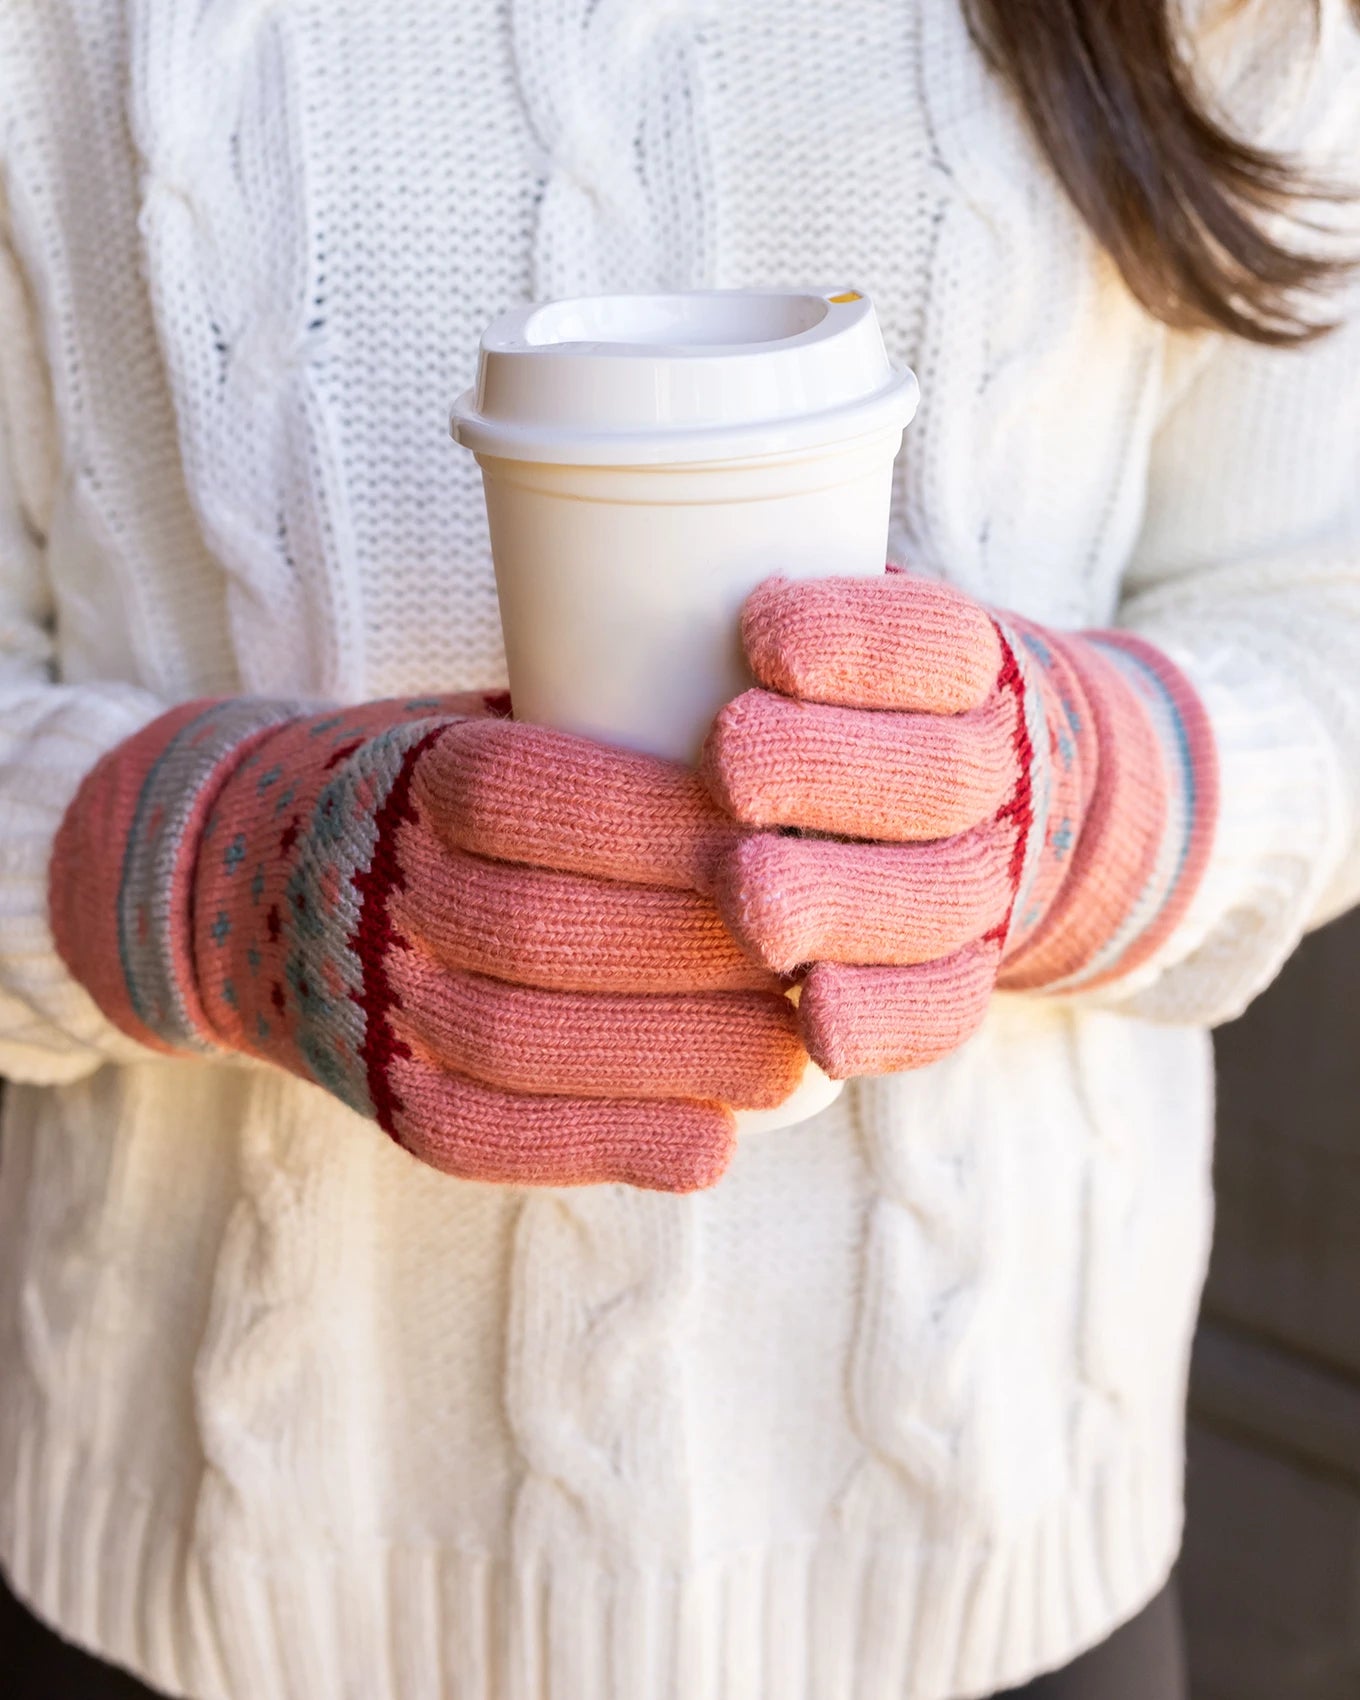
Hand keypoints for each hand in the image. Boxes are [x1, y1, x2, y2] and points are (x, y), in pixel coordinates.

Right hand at [51, 691, 804, 1190]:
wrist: (271, 877)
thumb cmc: (451, 795)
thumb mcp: (504, 726)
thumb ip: (616, 748)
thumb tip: (798, 792)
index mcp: (412, 781)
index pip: (533, 798)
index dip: (662, 824)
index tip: (779, 838)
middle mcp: (376, 894)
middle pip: (539, 930)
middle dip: (690, 952)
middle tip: (813, 962)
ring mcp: (371, 1005)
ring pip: (518, 1042)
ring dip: (668, 1056)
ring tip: (787, 1058)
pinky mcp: (389, 1100)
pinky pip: (488, 1136)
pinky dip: (604, 1145)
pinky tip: (708, 1146)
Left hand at [703, 572, 1217, 1076]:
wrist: (999, 803)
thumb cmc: (853, 709)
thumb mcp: (840, 638)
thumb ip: (765, 623)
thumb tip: (611, 583)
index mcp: (967, 672)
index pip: (933, 644)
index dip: (855, 640)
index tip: (758, 634)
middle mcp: (993, 775)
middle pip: (938, 777)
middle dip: (826, 769)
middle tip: (726, 764)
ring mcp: (987, 881)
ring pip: (940, 897)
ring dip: (840, 897)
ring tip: (744, 893)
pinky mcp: (964, 974)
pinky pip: (946, 1008)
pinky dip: (885, 1019)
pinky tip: (816, 1016)